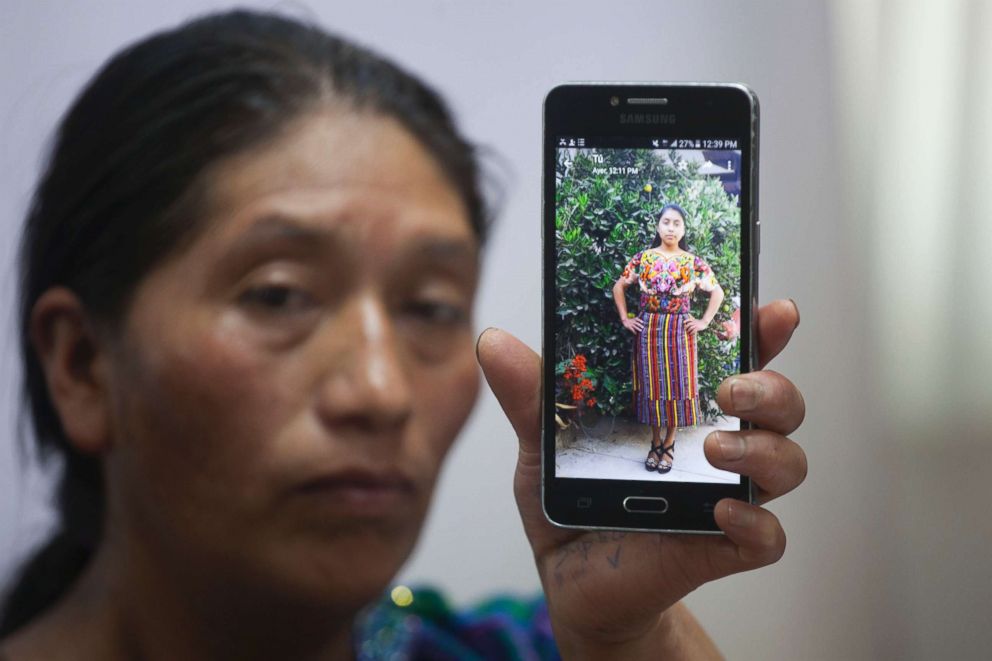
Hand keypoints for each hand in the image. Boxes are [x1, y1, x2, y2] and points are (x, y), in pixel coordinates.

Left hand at [477, 299, 803, 658]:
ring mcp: (725, 495)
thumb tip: (492, 342)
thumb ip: (529, 393)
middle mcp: (717, 443)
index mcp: (683, 404)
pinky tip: (720, 512)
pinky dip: (755, 524)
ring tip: (714, 451)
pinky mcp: (721, 546)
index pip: (738, 358)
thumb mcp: (544, 440)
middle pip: (780, 405)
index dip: (764, 331)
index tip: (775, 311)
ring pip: (787, 463)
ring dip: (763, 451)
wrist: (570, 574)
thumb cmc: (572, 496)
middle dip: (772, 388)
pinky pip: (766, 537)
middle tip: (731, 390)